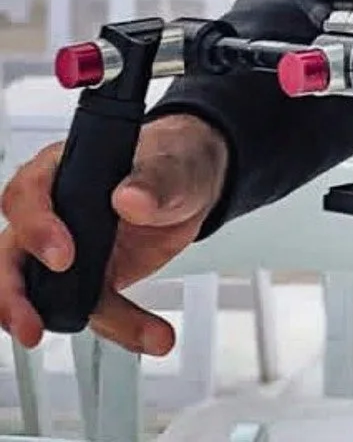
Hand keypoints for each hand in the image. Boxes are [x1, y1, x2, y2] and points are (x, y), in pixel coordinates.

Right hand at [0, 115, 229, 356]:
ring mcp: (69, 251)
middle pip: (11, 254)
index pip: (27, 195)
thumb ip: (154, 180)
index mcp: (64, 170)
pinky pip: (93, 310)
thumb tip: (130, 198)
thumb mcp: (172, 164)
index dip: (37, 228)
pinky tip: (152, 335)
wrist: (193, 183)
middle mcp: (55, 213)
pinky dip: (121, 328)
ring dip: (63, 322)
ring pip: (41, 293)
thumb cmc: (172, 159)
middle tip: (33, 325)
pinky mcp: (92, 280)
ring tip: (106, 332)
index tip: (62, 256)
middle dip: (13, 296)